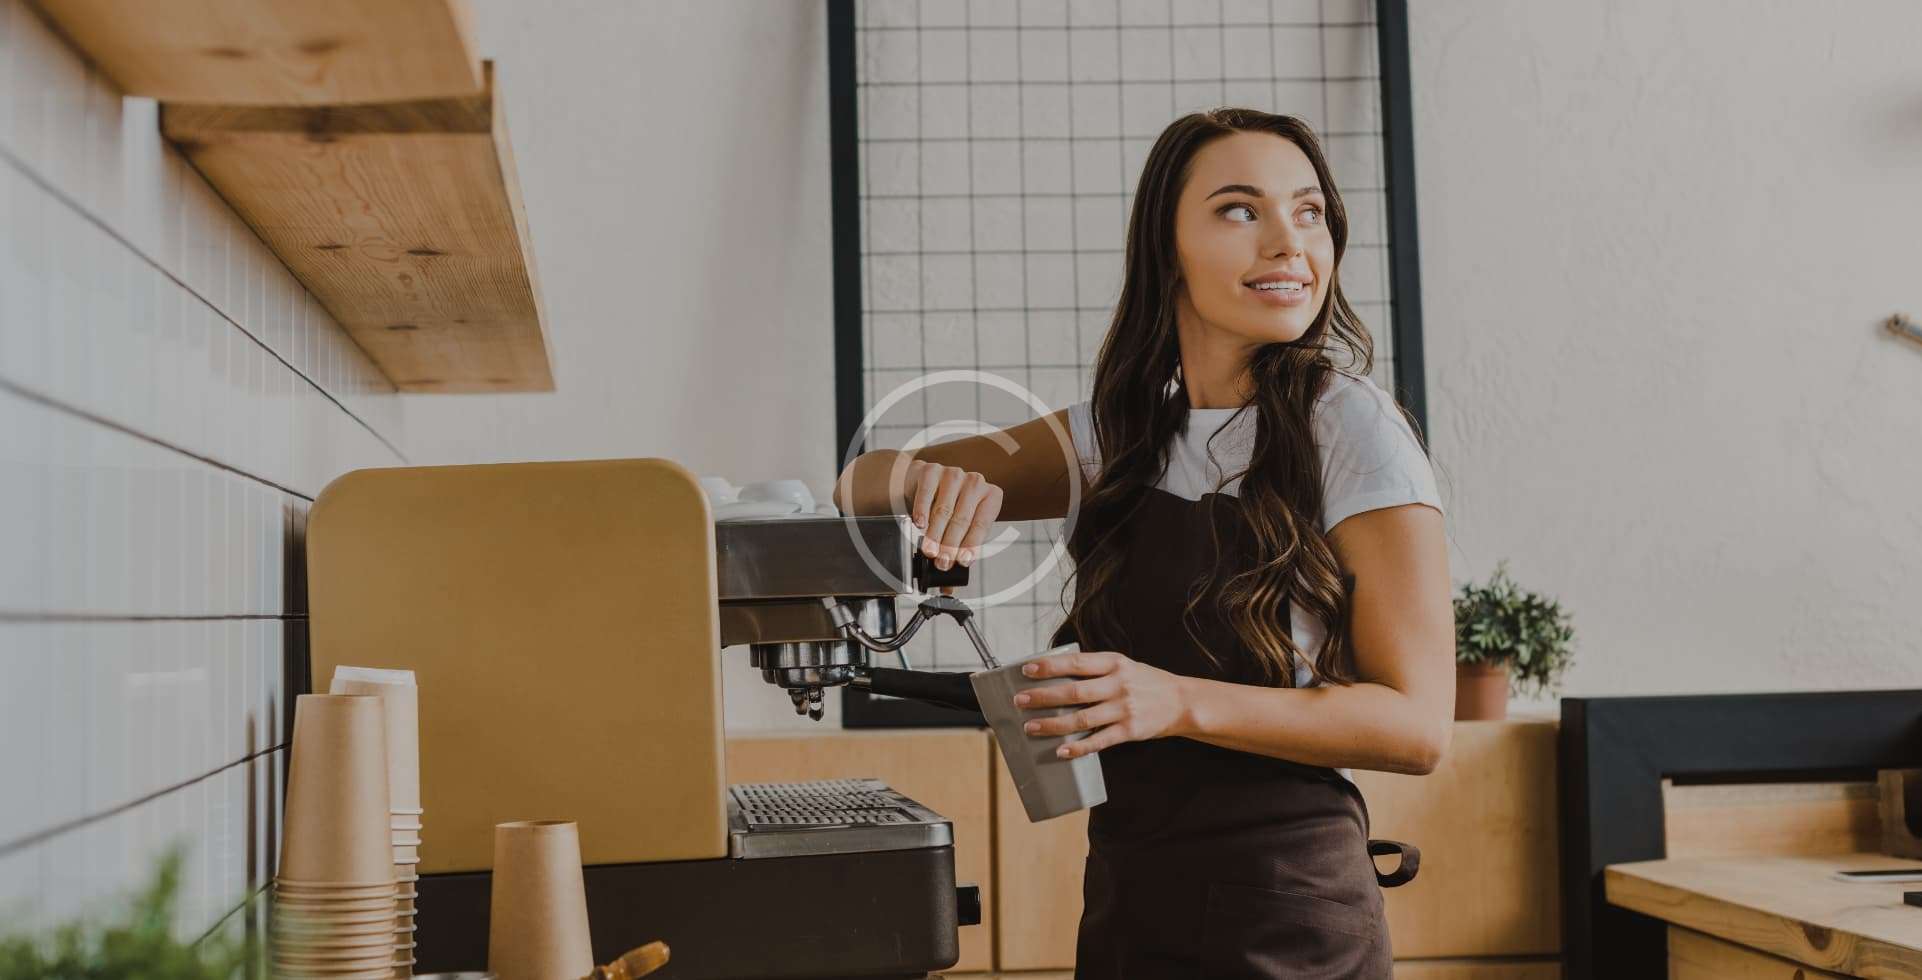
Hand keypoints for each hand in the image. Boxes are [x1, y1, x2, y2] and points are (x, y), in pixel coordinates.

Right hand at [898, 458, 1003, 570]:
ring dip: (936, 533)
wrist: (924, 482)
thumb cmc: (947, 508)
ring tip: (930, 550)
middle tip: (943, 562)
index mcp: (990, 496)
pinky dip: (922, 510)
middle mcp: (976, 482)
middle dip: (951, 544)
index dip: (972, 544)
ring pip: (944, 508)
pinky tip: (919, 524)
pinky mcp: (932, 469)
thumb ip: (957, 551)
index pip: (982, 523)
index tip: (963, 561)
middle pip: (962, 518)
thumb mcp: (958, 528)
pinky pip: (927, 492)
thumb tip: (949, 585)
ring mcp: (954, 473)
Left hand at [1012, 650, 1190, 757]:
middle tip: (1020, 701)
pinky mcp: (1130, 731)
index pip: (1076, 663)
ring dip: (1054, 724)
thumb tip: (1055, 673)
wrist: (1182, 702)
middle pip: (1074, 691)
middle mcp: (1118, 684)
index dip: (1050, 667)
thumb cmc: (1145, 682)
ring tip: (1031, 727)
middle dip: (1044, 697)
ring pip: (1082, 718)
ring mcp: (1124, 709)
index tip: (1027, 670)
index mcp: (1114, 663)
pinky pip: (1099, 740)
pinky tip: (1061, 751)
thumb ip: (1095, 669)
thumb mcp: (1123, 666)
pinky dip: (1079, 747)